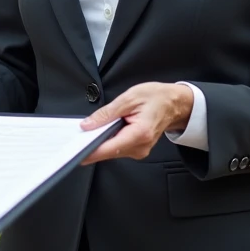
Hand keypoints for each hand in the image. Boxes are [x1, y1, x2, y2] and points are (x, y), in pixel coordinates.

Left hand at [79, 82, 193, 163]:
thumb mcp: (128, 98)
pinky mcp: (137, 150)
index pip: (108, 148)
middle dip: (93, 143)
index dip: (90, 151)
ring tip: (100, 126)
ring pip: (112, 151)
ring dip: (102, 141)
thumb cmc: (156, 98)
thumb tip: (88, 125)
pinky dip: (109, 140)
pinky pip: (117, 148)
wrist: (174, 104)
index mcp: (139, 133)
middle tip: (81, 133)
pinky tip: (108, 130)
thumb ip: (106, 113)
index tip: (76, 152)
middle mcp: (140, 147)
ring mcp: (140, 151)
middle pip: (108, 152)